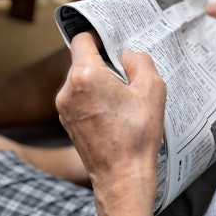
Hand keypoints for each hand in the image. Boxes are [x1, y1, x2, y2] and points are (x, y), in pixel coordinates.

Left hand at [55, 33, 165, 199]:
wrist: (121, 176)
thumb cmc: (135, 136)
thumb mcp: (151, 88)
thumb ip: (139, 61)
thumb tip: (127, 56)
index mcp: (84, 76)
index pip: (82, 40)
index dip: (98, 39)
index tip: (112, 47)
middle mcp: (67, 92)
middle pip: (82, 64)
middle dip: (103, 67)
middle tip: (126, 81)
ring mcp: (64, 111)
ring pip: (81, 85)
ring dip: (99, 87)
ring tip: (121, 104)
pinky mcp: (68, 125)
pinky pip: (80, 103)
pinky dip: (94, 104)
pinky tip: (113, 118)